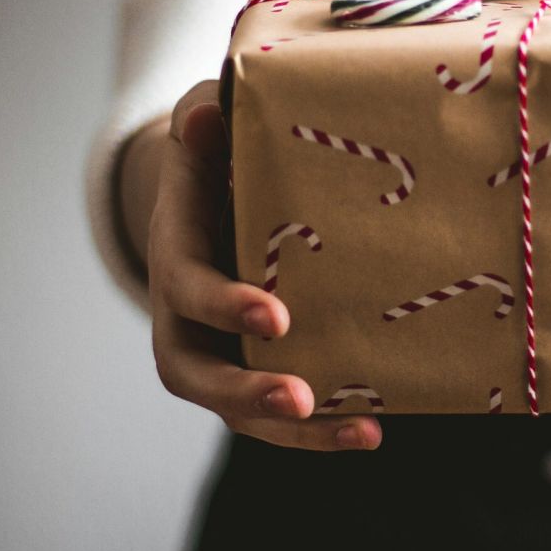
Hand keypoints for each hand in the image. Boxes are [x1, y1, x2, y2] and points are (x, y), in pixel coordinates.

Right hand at [146, 80, 382, 449]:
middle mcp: (184, 316)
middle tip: (299, 398)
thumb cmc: (217, 153)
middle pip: (196, 374)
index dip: (225, 305)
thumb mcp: (208, 124)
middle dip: (246, 391)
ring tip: (361, 432)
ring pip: (237, 409)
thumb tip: (206, 117)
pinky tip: (375, 429)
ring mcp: (217, 349)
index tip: (277, 315)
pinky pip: (277, 413)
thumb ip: (205, 120)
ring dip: (295, 431)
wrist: (213, 190)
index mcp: (176, 252)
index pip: (187, 288)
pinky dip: (320, 429)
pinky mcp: (253, 367)